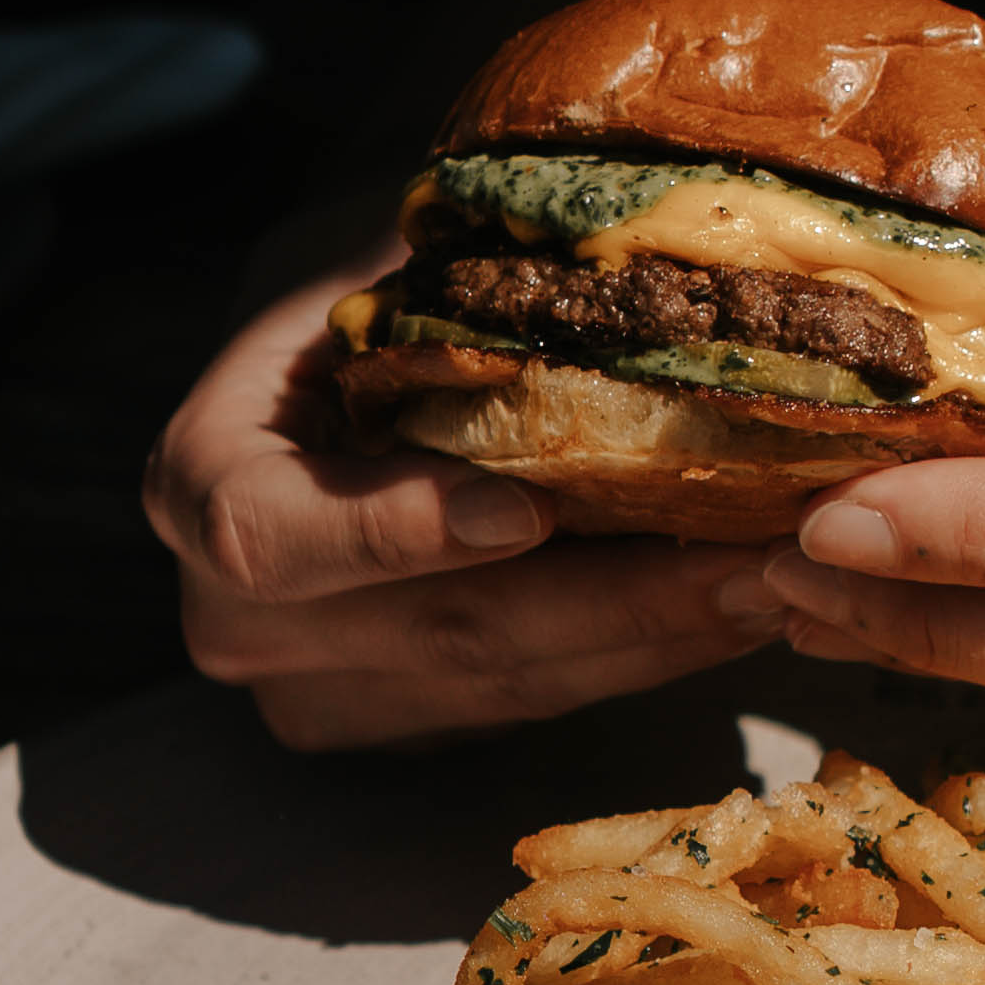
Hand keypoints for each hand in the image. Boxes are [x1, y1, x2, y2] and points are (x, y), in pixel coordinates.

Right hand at [144, 253, 787, 748]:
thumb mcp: (386, 262)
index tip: (527, 510)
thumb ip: (452, 277)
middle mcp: (246, 620)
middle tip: (752, 557)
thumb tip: (603, 258)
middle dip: (613, 601)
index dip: (397, 533)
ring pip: (514, 685)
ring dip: (662, 637)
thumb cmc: (375, 295)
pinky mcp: (418, 726)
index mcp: (203, 486)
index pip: (269, 536)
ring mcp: (331, 692)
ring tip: (780, 579)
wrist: (352, 377)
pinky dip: (651, 652)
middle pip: (438, 634)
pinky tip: (743, 604)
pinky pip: (548, 703)